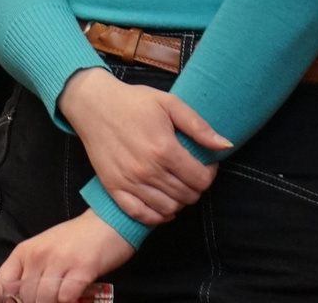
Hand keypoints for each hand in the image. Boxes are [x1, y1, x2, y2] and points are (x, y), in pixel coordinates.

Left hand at [0, 211, 133, 302]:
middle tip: (49, 301)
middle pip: (25, 297)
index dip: (6, 302)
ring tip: (61, 299)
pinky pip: (66, 297)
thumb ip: (30, 270)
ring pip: (44, 299)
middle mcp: (38, 256)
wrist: (106, 222)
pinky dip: (69, 302)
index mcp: (24, 252)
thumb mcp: (44, 249)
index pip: (1, 285)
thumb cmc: (74, 239)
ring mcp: (59, 261)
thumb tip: (18, 298)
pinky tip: (74, 297)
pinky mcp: (82, 269)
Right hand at [58, 68, 229, 224]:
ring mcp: (129, 181)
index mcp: (164, 149)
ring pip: (169, 207)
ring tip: (176, 184)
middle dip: (195, 186)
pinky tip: (163, 205)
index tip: (205, 163)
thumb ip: (198, 126)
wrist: (92, 104)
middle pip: (187, 195)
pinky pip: (141, 214)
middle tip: (190, 172)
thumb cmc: (133, 102)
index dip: (209, 173)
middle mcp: (147, 170)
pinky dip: (157, 216)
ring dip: (179, 200)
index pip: (201, 179)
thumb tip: (225, 146)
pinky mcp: (113, 187)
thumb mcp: (169, 103)